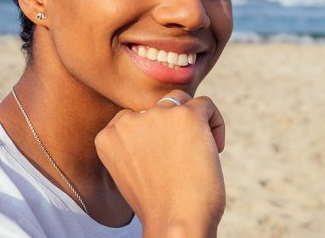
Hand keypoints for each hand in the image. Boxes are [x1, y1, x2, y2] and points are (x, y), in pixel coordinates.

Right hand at [95, 90, 225, 236]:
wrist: (175, 222)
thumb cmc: (160, 204)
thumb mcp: (133, 169)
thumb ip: (138, 142)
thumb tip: (161, 116)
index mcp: (108, 135)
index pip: (137, 117)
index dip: (156, 137)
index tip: (165, 162)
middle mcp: (129, 120)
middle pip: (160, 108)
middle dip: (174, 130)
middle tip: (183, 161)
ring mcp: (158, 115)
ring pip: (183, 102)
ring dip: (194, 124)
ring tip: (199, 154)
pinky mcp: (187, 115)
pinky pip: (206, 104)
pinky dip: (216, 124)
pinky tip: (216, 149)